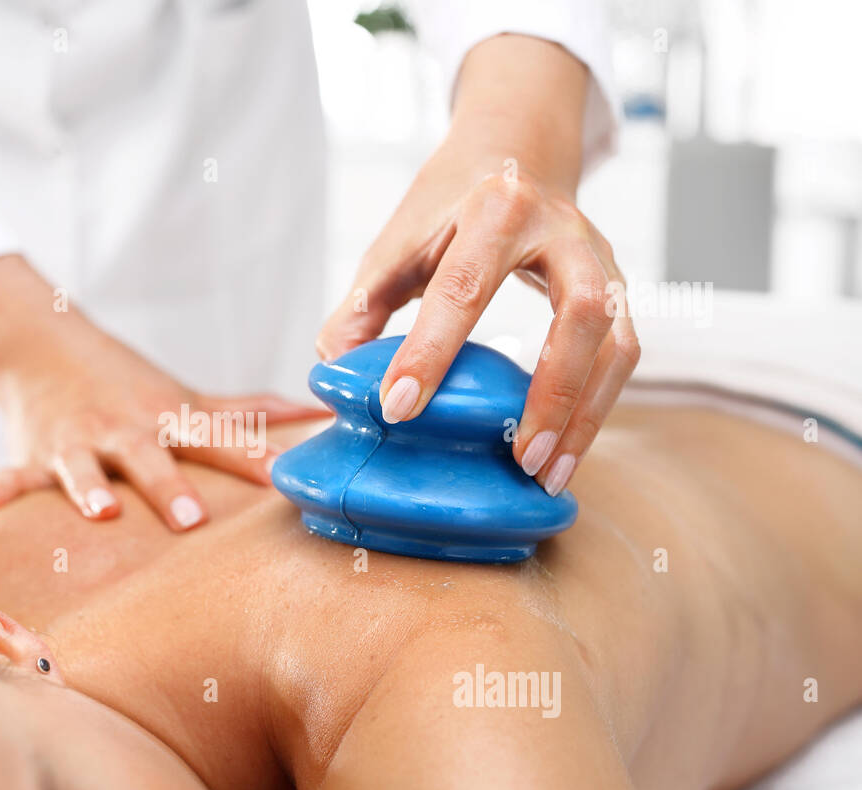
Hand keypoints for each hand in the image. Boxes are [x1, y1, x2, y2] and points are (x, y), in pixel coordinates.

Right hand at [0, 256, 324, 529]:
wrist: (42, 343)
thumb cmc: (127, 386)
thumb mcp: (186, 398)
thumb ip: (246, 412)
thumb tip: (315, 411)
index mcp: (165, 421)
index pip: (214, 440)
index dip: (248, 458)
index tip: (280, 479)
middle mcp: (123, 433)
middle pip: (150, 461)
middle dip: (170, 488)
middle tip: (193, 520)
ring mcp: (76, 445)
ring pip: (81, 470)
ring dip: (89, 488)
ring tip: (102, 511)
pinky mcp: (33, 456)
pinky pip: (12, 477)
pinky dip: (0, 492)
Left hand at [317, 35, 639, 496]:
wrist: (516, 148)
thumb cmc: (449, 204)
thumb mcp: (398, 241)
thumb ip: (362, 304)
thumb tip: (333, 370)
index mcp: (494, 209)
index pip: (460, 287)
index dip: (427, 351)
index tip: (397, 408)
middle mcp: (560, 229)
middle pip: (576, 313)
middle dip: (552, 390)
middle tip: (519, 458)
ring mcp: (599, 257)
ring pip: (615, 341)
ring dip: (585, 413)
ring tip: (547, 475)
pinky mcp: (618, 286)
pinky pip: (623, 353)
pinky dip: (597, 407)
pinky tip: (565, 451)